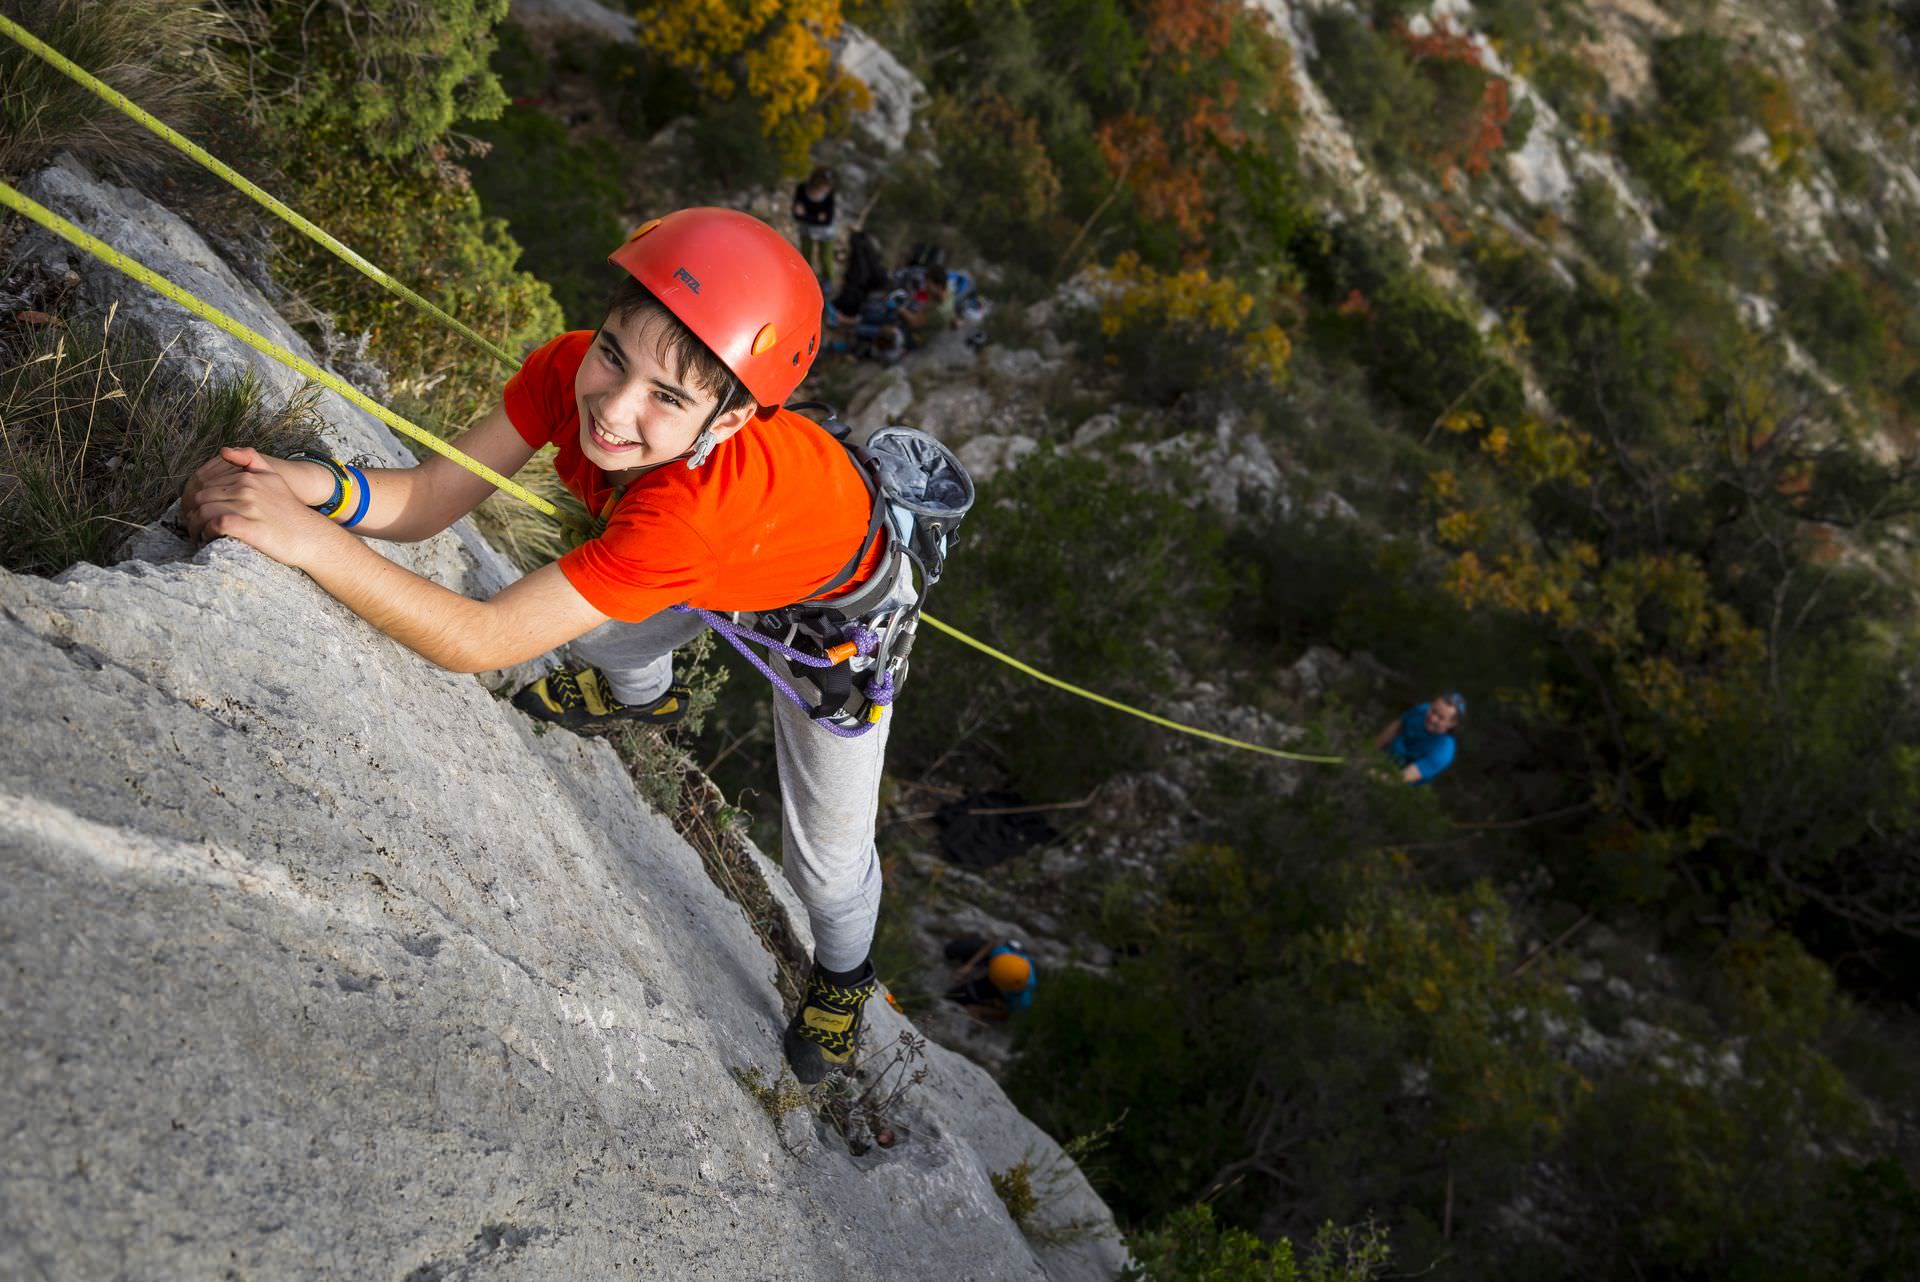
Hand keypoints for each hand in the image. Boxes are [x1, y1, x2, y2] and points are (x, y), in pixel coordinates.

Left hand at [182, 446, 349, 569]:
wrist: (309, 535)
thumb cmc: (289, 510)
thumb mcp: (273, 477)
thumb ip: (250, 459)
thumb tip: (223, 450)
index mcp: (247, 476)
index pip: (205, 485)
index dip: (195, 500)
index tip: (196, 513)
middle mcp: (246, 488)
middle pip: (200, 498)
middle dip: (191, 514)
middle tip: (193, 528)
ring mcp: (247, 507)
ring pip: (203, 512)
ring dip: (195, 526)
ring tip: (199, 536)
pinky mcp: (248, 527)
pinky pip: (215, 525)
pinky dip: (206, 533)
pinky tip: (209, 539)